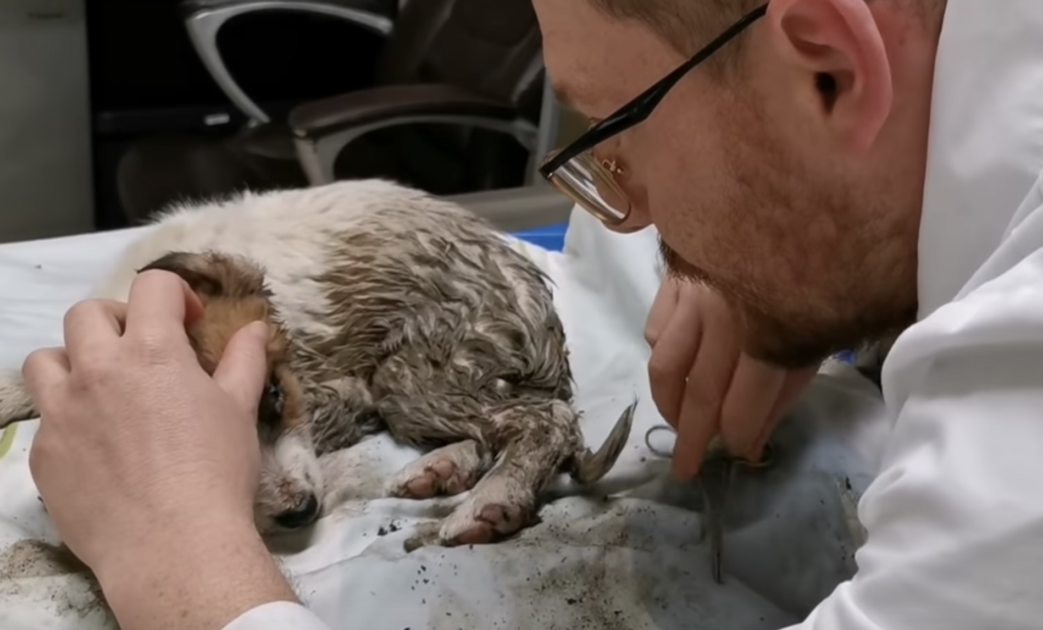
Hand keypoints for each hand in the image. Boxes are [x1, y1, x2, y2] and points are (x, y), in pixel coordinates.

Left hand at [23, 270, 294, 629]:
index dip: (175, 295)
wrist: (172, 545)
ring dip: (73, 363)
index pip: (152, 287)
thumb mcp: (239, 410)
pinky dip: (69, 420)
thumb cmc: (215, 472)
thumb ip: (244, 361)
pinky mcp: (44, 454)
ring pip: (45, 361)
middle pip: (87, 315)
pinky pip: (45, 420)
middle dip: (117, 321)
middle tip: (144, 352)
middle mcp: (97, 371)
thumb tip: (257, 328)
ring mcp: (61, 413)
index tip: (189, 322)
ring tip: (103, 391)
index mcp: (151, 352)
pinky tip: (101, 448)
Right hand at [645, 276, 816, 479]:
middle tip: (685, 469)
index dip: (738, 437)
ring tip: (676, 420)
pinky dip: (660, 350)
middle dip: (692, 438)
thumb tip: (755, 433)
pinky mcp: (679, 272)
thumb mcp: (828, 331)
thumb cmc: (833, 265)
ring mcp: (696, 293)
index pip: (740, 405)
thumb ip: (789, 384)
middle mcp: (725, 318)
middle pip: (698, 392)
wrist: (808, 196)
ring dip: (667, 401)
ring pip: (664, 361)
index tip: (740, 452)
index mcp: (771, 334)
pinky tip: (674, 362)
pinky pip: (657, 322)